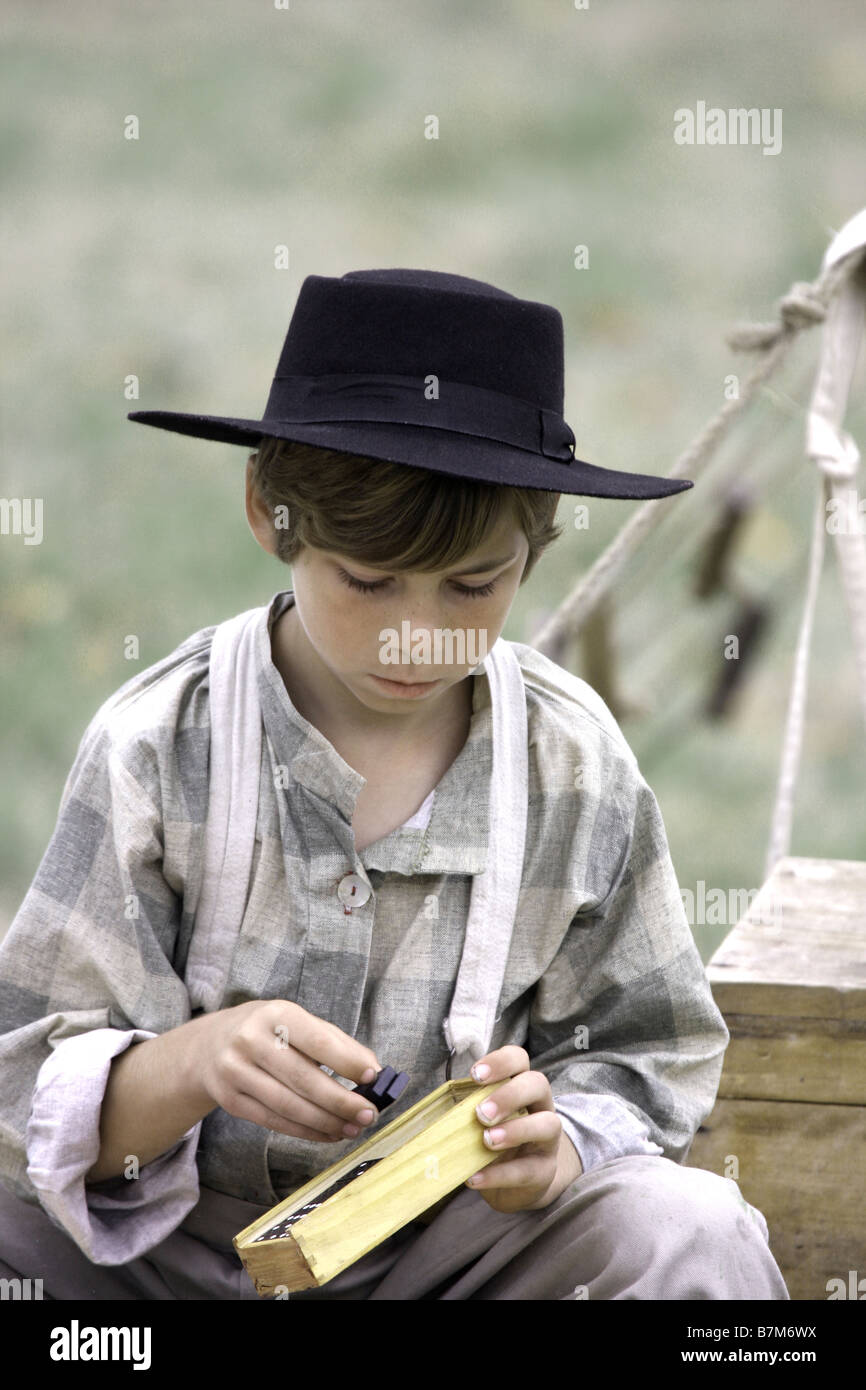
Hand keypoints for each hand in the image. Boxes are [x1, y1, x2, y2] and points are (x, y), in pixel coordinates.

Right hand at [194, 1000, 383, 1143]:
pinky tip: (328, 1133)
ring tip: (352, 1128)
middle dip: (341, 1101)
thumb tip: (372, 1070)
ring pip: (289, 1106)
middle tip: (369, 1114)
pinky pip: (274, 1122)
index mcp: (275, 1013)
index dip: (347, 1061)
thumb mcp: (299, 1023)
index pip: (317, 1041)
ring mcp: (235, 1071)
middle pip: (304, 1079)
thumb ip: (336, 1043)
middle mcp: (250, 1040)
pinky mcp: (230, 1100)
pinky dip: (306, 1131)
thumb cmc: (269, 1032)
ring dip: (326, 1122)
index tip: (373, 1077)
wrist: (209, 1046)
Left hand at [464, 1045, 582, 1212]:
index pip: (519, 1059)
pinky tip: (475, 1177)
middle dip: (509, 1095)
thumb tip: (428, 1112)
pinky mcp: (545, 1171)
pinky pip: (528, 1170)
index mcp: (521, 1086)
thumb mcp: (480, 1120)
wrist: (517, 1183)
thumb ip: (465, 1109)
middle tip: (481, 1113)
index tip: (475, 1075)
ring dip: (516, 1130)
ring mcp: (548, 1139)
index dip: (500, 1062)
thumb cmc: (493, 1141)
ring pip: (548, 1124)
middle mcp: (540, 1106)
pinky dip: (499, 1174)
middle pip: (538, 1084)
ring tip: (487, 1140)